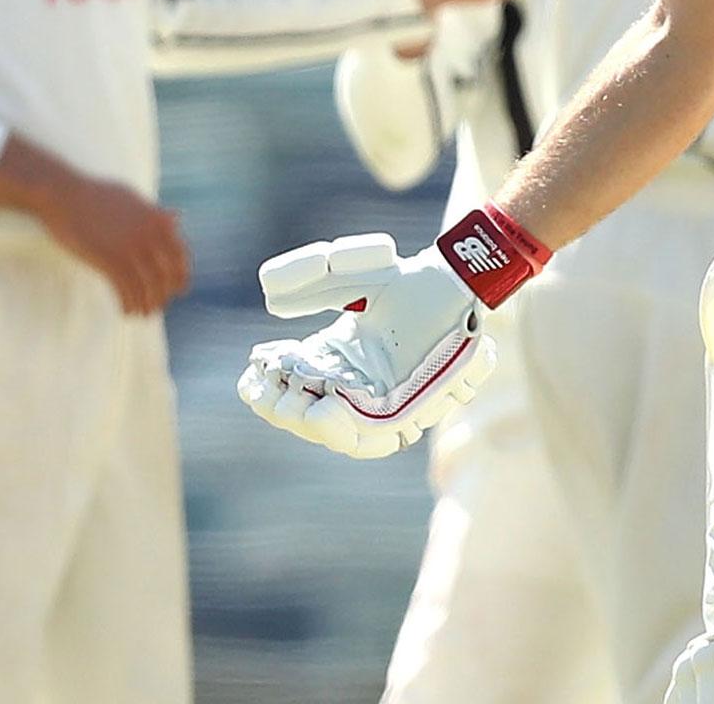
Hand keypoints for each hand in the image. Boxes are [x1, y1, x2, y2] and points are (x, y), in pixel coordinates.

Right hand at [0, 135, 189, 313]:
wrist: (65, 195)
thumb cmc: (96, 195)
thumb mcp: (134, 199)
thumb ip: (157, 212)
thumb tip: (178, 217)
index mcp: (158, 220)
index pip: (180, 254)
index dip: (180, 275)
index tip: (179, 288)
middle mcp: (150, 235)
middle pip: (166, 273)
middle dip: (164, 293)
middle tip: (158, 306)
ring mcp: (130, 247)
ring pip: (148, 285)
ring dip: (147, 303)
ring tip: (143, 313)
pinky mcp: (109, 259)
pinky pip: (126, 288)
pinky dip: (128, 303)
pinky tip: (126, 312)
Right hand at [237, 233, 492, 458]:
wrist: (456, 282)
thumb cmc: (408, 279)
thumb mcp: (353, 275)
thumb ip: (313, 279)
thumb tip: (271, 300)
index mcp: (331, 363)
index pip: (284, 391)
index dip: (263, 388)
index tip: (258, 363)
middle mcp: (352, 388)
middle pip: (302, 419)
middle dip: (282, 408)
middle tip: (272, 383)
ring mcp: (381, 403)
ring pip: (336, 436)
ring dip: (312, 425)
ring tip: (301, 403)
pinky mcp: (410, 410)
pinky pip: (377, 438)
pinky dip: (350, 432)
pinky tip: (329, 408)